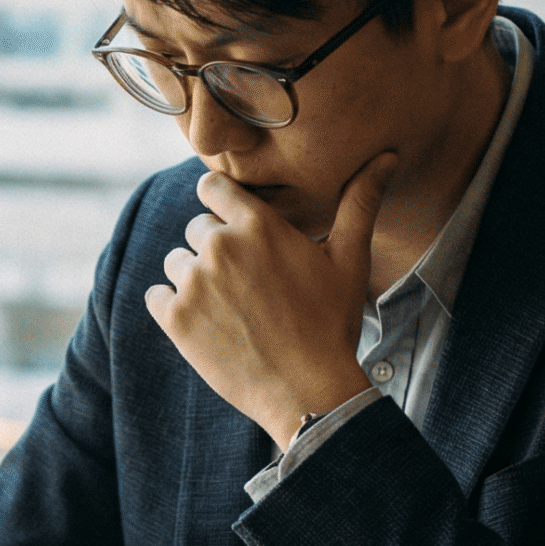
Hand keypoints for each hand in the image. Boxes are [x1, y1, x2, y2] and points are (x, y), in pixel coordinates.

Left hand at [147, 154, 398, 446]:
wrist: (308, 391)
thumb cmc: (332, 323)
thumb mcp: (350, 260)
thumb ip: (359, 203)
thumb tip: (388, 155)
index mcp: (258, 224)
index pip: (210, 186)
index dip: (220, 205)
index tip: (234, 226)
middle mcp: (220, 246)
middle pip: (197, 228)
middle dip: (216, 250)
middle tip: (248, 285)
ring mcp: (194, 282)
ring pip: (176, 262)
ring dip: (195, 279)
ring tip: (231, 308)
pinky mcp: (174, 317)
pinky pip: (156, 296)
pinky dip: (173, 308)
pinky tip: (206, 325)